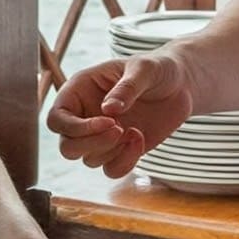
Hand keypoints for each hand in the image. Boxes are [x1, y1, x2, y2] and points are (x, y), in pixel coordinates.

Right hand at [45, 54, 193, 176]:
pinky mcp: (119, 150)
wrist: (181, 85)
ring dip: (112, 151)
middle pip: (67, 146)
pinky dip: (125, 162)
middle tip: (119, 130)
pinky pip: (110, 169)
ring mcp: (101, 135)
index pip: (57, 118)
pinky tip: (139, 140)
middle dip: (92, 144)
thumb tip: (108, 110)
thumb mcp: (144, 69)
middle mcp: (85, 115)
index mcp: (80, 90)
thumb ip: (126, 88)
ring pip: (88, 160)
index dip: (74, 127)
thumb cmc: (158, 69)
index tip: (107, 122)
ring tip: (136, 130)